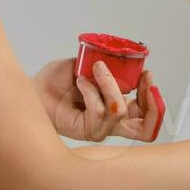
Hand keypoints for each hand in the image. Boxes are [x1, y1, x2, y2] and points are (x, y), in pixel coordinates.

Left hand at [32, 57, 163, 141]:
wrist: (34, 89)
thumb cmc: (55, 82)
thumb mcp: (88, 66)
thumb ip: (107, 64)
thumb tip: (122, 58)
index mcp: (115, 109)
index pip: (147, 117)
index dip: (155, 100)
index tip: (148, 76)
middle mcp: (110, 123)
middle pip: (147, 131)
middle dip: (154, 106)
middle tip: (145, 82)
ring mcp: (98, 129)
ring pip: (119, 110)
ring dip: (109, 83)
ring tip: (95, 70)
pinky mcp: (84, 131)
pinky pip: (97, 109)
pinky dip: (90, 90)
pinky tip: (80, 82)